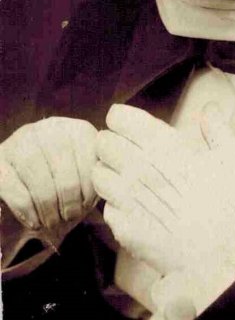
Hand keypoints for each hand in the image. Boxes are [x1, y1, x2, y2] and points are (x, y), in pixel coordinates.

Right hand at [0, 117, 97, 233]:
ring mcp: (21, 140)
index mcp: (77, 130)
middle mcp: (49, 128)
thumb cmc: (67, 187)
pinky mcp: (0, 158)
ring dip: (46, 203)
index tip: (87, 206)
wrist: (32, 190)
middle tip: (69, 217)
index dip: (89, 185)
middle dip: (68, 197)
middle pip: (61, 162)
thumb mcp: (87, 178)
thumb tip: (108, 185)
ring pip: (34, 169)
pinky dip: (25, 207)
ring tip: (52, 222)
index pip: (88, 153)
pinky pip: (11, 182)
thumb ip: (99, 177)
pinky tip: (34, 220)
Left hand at [93, 103, 234, 316]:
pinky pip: (108, 210)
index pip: (122, 120)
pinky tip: (129, 206)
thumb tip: (209, 109)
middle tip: (121, 147)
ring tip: (121, 175)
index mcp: (165, 147)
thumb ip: (217, 129)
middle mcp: (141, 170)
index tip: (125, 122)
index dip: (121, 118)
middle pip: (104, 144)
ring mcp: (131, 202)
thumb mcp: (234, 158)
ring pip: (99, 176)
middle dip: (109, 141)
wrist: (230, 257)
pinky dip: (114, 205)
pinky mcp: (128, 230)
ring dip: (107, 171)